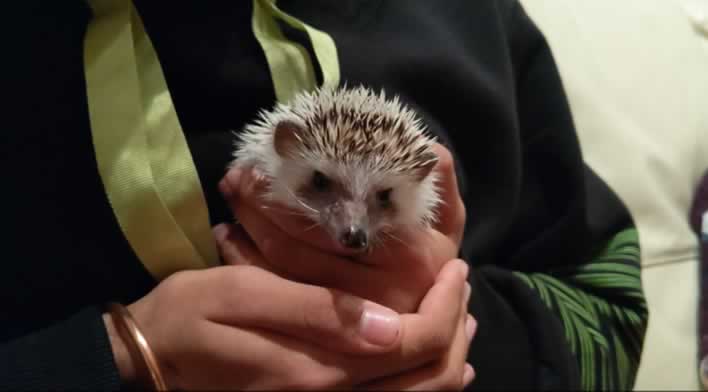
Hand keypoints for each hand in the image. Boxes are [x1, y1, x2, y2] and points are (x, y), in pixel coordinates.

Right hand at [103, 259, 472, 389]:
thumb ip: (318, 312)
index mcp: (320, 367)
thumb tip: (392, 326)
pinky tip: (432, 364)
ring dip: (448, 358)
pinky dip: (423, 384)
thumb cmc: (189, 316)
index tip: (455, 269)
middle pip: (429, 378)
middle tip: (462, 285)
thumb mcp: (244, 295)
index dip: (445, 307)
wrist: (148, 362)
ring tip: (460, 318)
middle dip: (456, 329)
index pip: (415, 344)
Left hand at [218, 143, 465, 312]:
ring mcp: (344, 323)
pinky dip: (240, 263)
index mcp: (407, 258)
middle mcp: (375, 295)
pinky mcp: (319, 336)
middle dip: (256, 204)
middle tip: (235, 176)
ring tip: (231, 199)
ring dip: (242, 230)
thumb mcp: (447, 224)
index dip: (288, 188)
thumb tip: (430, 149)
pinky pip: (269, 297)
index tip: (262, 162)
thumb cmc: (431, 262)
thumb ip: (441, 185)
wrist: (431, 324)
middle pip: (295, 245)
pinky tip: (228, 238)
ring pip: (276, 272)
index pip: (332, 217)